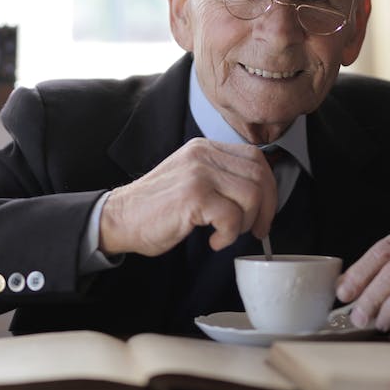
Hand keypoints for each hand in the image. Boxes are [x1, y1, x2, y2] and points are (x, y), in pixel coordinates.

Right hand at [99, 138, 277, 256]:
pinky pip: (232, 217)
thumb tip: (260, 195)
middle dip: (266, 209)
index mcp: (205, 148)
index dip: (269, 188)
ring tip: (226, 234)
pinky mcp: (193, 196)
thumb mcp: (192, 180)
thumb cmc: (156, 208)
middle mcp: (203, 155)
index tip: (264, 213)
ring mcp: (198, 173)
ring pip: (251, 196)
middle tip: (255, 230)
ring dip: (245, 223)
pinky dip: (229, 236)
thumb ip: (220, 178)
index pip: (256, 159)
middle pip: (259, 175)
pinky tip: (214, 241)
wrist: (120, 219)